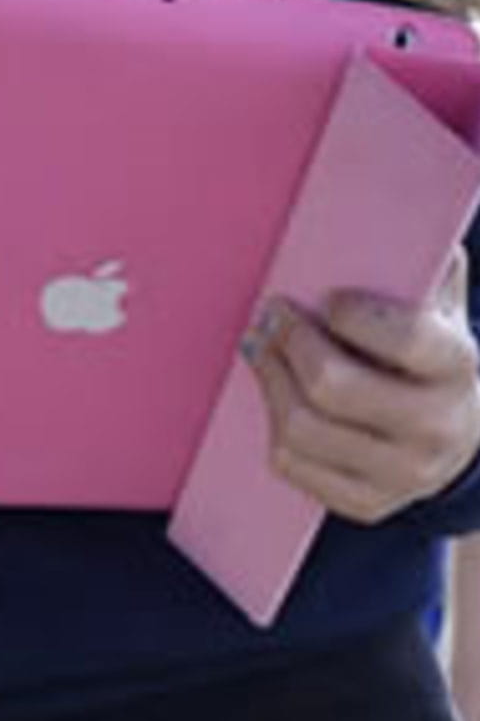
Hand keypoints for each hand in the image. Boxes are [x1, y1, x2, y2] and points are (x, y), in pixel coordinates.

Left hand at [242, 248, 479, 524]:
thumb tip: (398, 218)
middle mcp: (436, 428)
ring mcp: (400, 474)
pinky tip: (274, 396)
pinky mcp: (365, 502)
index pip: (404, 338)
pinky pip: (292, 466)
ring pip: (301, 429)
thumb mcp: (446, 312)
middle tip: (272, 316)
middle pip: (333, 386)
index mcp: (461, 368)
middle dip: (291, 344)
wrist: (463, 436)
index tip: (328, 298)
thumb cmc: (435, 359)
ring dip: (270, 382)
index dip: (353, 315)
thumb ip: (427, 272)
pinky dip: (271, 427)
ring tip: (260, 350)